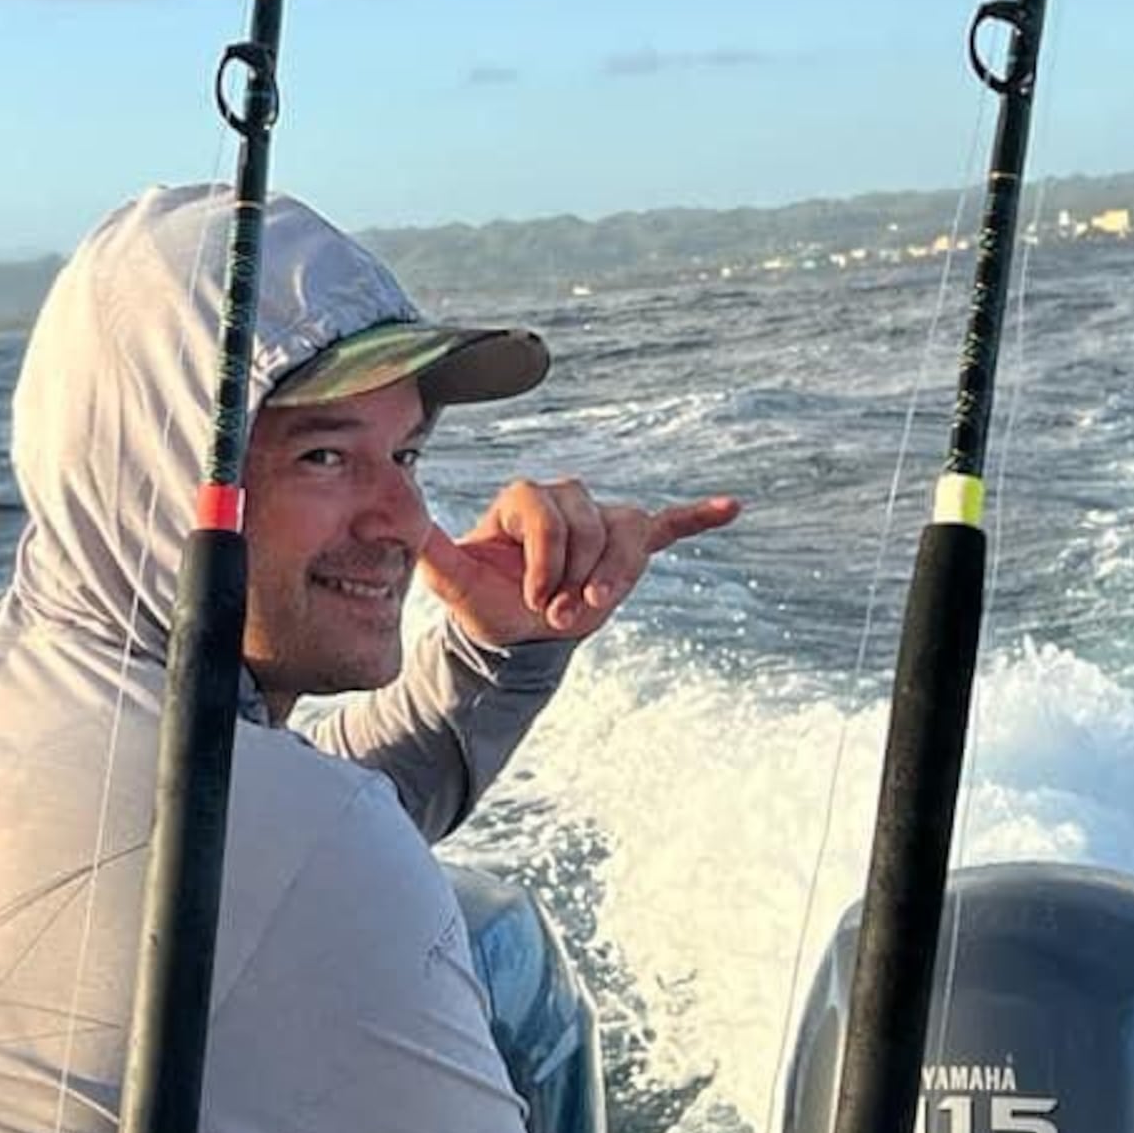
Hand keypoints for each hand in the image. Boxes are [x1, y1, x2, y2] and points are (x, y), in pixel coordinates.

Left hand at [416, 478, 738, 646]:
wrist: (517, 633)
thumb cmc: (486, 603)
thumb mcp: (454, 582)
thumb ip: (431, 548)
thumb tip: (403, 514)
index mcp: (524, 500)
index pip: (549, 515)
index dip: (546, 563)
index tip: (534, 600)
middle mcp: (565, 498)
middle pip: (591, 525)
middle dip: (576, 577)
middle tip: (555, 612)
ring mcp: (601, 520)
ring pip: (627, 533)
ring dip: (613, 576)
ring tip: (591, 606)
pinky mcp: (630, 542)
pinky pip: (668, 524)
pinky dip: (698, 518)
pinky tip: (730, 507)